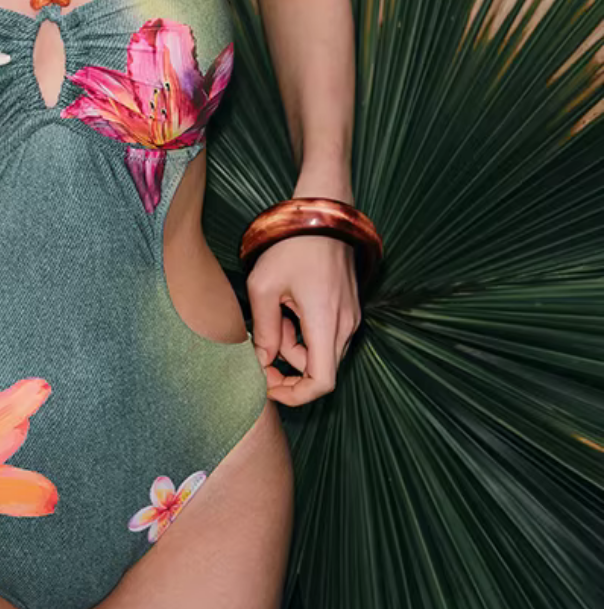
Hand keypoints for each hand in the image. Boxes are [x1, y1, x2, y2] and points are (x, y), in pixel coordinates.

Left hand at [247, 232, 360, 404]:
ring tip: (273, 315)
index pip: (321, 382)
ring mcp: (350, 316)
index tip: (268, 386)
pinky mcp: (348, 308)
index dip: (294, 395)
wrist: (322, 213)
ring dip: (293, 346)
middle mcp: (345, 324)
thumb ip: (262, 329)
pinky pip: (325, 335)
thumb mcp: (263, 286)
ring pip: (320, 352)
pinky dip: (303, 332)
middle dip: (287, 368)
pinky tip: (287, 308)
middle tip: (258, 351)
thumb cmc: (291, 245)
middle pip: (318, 369)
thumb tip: (261, 361)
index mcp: (326, 322)